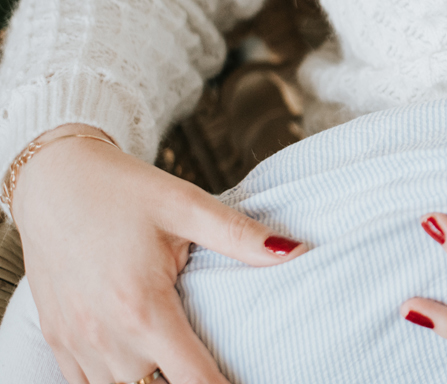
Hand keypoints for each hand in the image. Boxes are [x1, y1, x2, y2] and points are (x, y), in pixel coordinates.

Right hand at [10, 124, 309, 383]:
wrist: (53, 179)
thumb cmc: (121, 190)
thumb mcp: (186, 205)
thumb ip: (240, 236)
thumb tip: (296, 252)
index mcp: (142, 307)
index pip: (192, 379)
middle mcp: (104, 334)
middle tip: (218, 372)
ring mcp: (75, 342)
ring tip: (181, 370)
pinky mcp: (57, 339)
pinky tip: (142, 371)